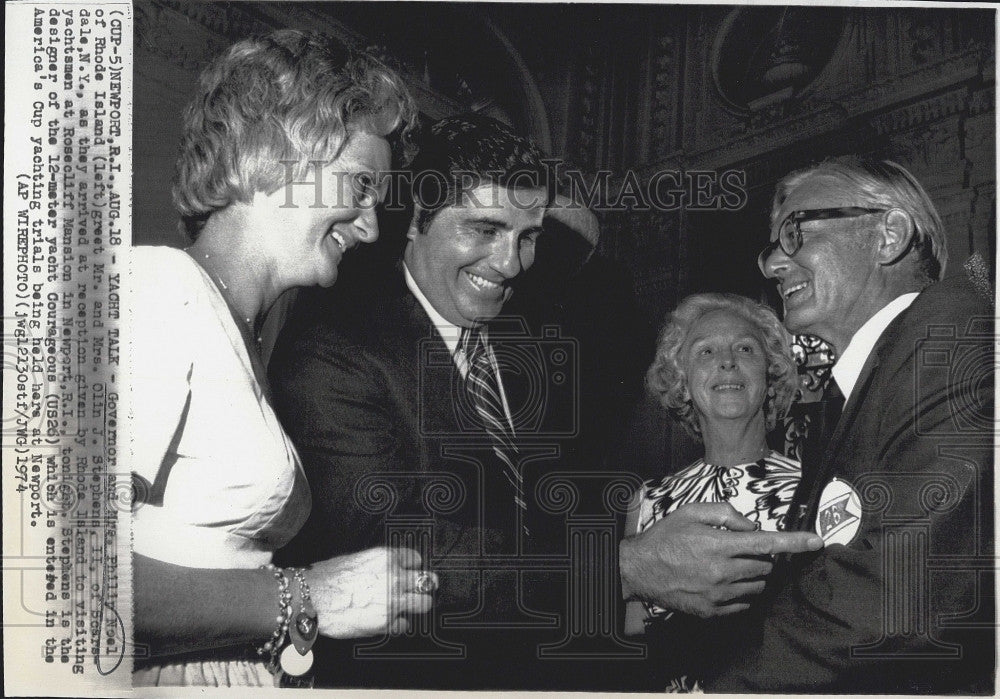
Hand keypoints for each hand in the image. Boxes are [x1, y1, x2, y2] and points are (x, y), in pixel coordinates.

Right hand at [305, 547, 434, 637]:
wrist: (311, 598)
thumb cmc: (326, 578)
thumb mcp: (357, 560)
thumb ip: (378, 565)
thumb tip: (387, 571)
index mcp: (386, 558)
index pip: (416, 559)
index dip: (413, 567)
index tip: (411, 572)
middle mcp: (394, 577)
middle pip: (428, 581)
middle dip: (425, 586)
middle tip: (420, 590)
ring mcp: (393, 601)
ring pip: (425, 604)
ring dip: (417, 606)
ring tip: (409, 608)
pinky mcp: (386, 622)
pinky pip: (404, 625)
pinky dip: (398, 625)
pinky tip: (389, 622)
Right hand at [619, 502, 822, 617]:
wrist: (638, 570)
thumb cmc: (665, 538)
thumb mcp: (690, 512)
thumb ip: (724, 513)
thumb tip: (751, 526)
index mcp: (719, 544)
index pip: (767, 542)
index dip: (795, 542)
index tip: (817, 541)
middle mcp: (723, 572)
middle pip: (765, 566)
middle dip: (759, 557)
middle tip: (738, 551)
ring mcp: (719, 595)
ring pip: (758, 587)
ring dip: (753, 576)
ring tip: (729, 567)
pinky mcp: (713, 611)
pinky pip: (744, 604)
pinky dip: (742, 593)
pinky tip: (723, 583)